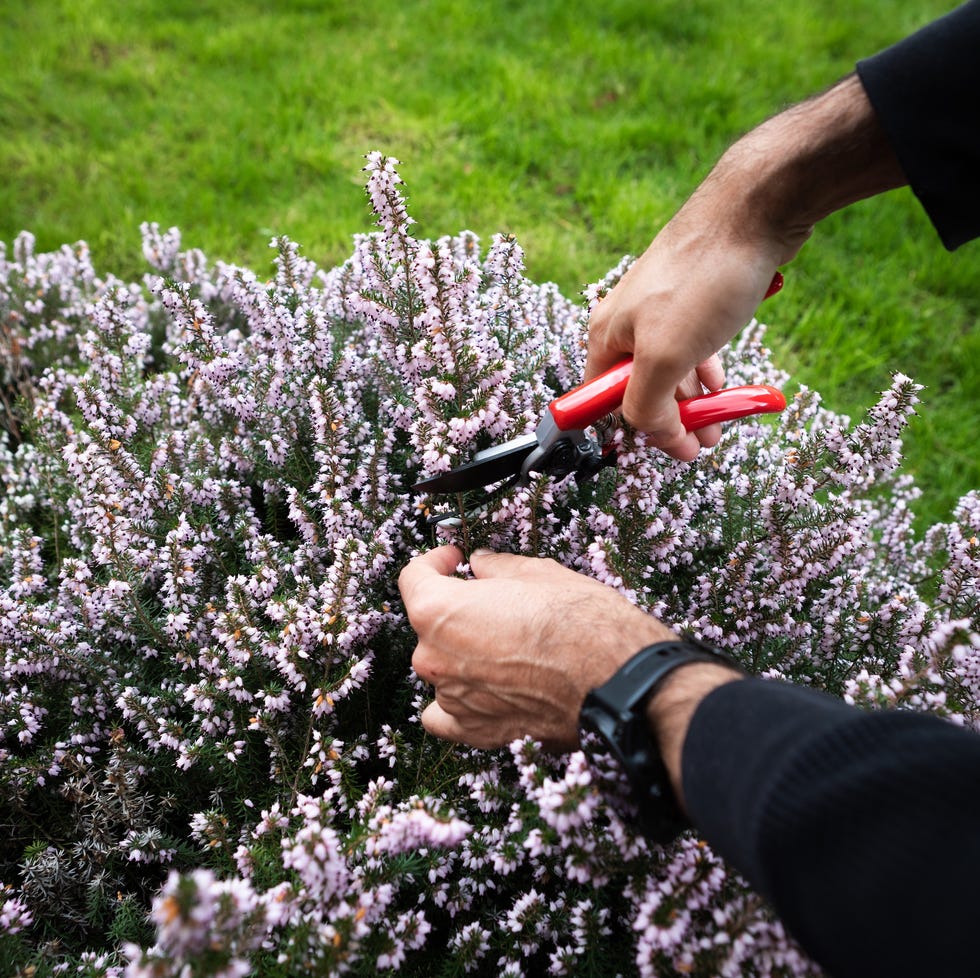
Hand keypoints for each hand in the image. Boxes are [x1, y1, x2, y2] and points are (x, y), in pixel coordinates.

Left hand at [398, 545, 674, 749]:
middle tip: (495, 598)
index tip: (454, 557)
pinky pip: (446, 715)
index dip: (435, 560)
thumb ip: (497, 568)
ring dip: (463, 651)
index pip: (414, 577)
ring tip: (507, 642)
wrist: (616, 681)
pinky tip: (478, 687)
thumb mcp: (539, 573)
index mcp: (439, 612)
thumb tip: (482, 564)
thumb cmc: (581, 623)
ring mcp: (453, 699)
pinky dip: (457, 700)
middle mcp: (435, 658)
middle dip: (457, 606)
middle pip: (430, 623)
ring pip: (443, 666)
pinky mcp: (477, 731)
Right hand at [584, 74, 904, 460]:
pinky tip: (723, 385)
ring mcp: (661, 308)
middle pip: (639, 387)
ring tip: (720, 424)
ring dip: (693, 401)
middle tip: (703, 442)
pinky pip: (694, 346)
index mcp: (606, 335)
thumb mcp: (666, 356)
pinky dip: (707, 371)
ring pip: (671, 368)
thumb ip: (646, 403)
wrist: (754, 208)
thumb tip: (648, 432)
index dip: (633, 431)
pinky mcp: (694, 297)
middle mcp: (627, 322)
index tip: (671, 449)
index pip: (601, 401)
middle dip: (672, 419)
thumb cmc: (704, 278)